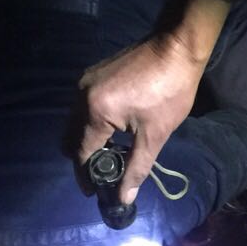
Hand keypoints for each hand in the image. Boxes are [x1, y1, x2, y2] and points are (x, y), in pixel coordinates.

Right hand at [72, 0, 229, 203]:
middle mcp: (81, 96)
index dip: (86, 176)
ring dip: (87, 140)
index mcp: (95, 111)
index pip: (80, 153)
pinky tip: (112, 130)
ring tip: (110, 154)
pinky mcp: (92, 74)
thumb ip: (136, 168)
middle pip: (70, 138)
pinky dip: (91, 123)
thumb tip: (123, 198)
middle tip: (103, 174)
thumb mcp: (155, 134)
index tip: (95, 191)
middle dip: (83, 159)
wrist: (177, 47)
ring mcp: (84, 82)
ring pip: (74, 122)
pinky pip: (82, 107)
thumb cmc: (170, 91)